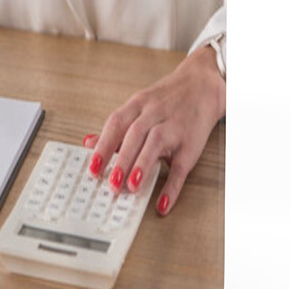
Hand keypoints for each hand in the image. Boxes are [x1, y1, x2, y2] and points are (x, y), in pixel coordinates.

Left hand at [83, 45, 224, 215]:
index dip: (103, 145)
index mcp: (138, 104)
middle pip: (135, 134)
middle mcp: (155, 113)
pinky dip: (172, 186)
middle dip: (122, 159)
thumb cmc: (166, 101)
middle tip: (110, 183)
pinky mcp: (191, 144)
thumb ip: (115, 128)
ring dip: (142, 166)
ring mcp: (174, 128)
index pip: (116, 123)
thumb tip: (88, 143)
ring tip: (131, 187)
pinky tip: (163, 202)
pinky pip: (181, 166)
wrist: (201, 86)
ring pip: (156, 144)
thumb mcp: (138, 107)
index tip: (92, 167)